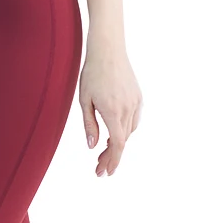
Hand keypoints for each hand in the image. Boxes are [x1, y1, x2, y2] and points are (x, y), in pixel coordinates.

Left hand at [79, 41, 142, 176]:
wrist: (108, 49)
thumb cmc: (92, 73)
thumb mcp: (84, 101)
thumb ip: (89, 125)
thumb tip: (93, 147)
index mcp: (113, 111)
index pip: (117, 144)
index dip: (113, 161)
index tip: (106, 173)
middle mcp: (127, 108)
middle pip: (122, 141)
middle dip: (111, 157)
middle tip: (99, 168)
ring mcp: (135, 102)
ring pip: (129, 132)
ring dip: (118, 145)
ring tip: (104, 153)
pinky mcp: (138, 97)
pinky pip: (134, 120)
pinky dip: (125, 131)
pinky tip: (115, 135)